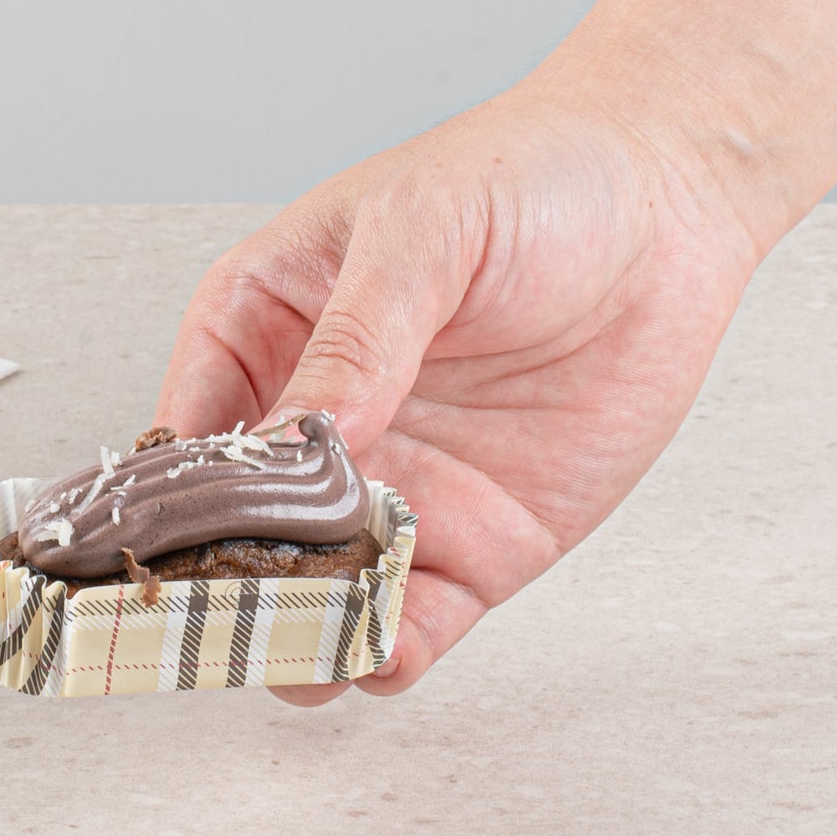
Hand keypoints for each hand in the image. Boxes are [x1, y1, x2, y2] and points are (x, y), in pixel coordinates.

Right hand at [154, 78, 760, 698]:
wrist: (673, 206)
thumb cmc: (531, 178)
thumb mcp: (423, 230)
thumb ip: (358, 338)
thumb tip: (302, 433)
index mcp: (264, 332)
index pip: (188, 432)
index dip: (168, 494)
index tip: (163, 541)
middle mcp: (315, 427)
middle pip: (239, 534)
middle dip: (227, 584)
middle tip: (224, 620)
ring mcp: (391, 493)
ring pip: (315, 591)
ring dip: (301, 630)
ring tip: (299, 653)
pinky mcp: (472, 544)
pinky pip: (413, 620)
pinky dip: (388, 652)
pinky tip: (379, 657)